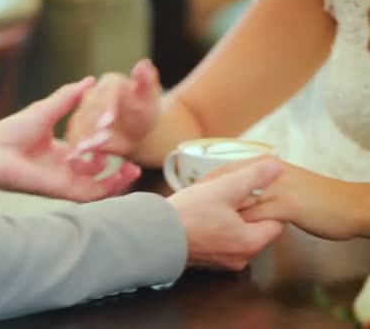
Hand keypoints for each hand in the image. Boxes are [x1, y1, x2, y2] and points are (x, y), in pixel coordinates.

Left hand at [0, 77, 141, 202]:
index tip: (123, 139)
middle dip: (117, 171)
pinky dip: (108, 187)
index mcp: (61, 151)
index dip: (107, 150)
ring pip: (98, 187)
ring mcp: (65, 180)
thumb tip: (91, 80)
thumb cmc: (13, 129)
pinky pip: (91, 194)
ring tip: (133, 169)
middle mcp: (65, 168)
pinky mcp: (63, 190)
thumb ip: (70, 97)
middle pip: (97, 174)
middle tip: (134, 164)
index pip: (90, 155)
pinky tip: (121, 175)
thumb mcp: (48, 108)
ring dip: (117, 180)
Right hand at [66, 59, 161, 156]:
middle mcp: (92, 95)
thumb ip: (146, 81)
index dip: (106, 107)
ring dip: (83, 138)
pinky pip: (75, 139)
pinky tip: (79, 158)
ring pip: (79, 125)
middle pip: (89, 110)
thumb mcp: (149, 97)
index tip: (109, 120)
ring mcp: (83, 112)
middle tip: (99, 140)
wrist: (135, 129)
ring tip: (87, 152)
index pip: (106, 92)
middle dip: (93, 125)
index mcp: (110, 83)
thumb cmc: (144, 110)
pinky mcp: (78, 129)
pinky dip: (77, 148)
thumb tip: (143, 64)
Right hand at [168, 159, 284, 269]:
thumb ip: (253, 177)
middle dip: (248, 211)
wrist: (153, 235)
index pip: (277, 223)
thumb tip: (276, 167)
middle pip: (257, 229)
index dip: (268, 204)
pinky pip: (222, 242)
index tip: (254, 192)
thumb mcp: (224, 188)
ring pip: (238, 235)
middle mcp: (241, 258)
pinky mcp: (207, 261)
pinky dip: (218, 229)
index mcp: (251, 243)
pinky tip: (203, 214)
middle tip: (231, 194)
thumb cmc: (188, 214)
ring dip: (232, 219)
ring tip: (215, 202)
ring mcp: (223, 262)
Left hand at [203, 156, 368, 240]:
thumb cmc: (319, 199)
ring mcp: (278, 188)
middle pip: (228, 179)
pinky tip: (227, 231)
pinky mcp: (287, 205)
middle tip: (187, 203)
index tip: (190, 191)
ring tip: (199, 218)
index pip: (229, 169)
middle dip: (206, 192)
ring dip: (219, 209)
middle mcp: (271, 173)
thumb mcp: (286, 187)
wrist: (350, 207)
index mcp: (269, 166)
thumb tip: (240, 196)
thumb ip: (263, 187)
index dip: (208, 181)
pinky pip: (256, 214)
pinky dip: (240, 222)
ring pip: (239, 197)